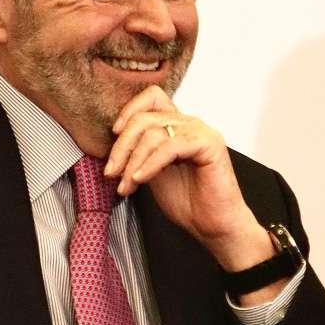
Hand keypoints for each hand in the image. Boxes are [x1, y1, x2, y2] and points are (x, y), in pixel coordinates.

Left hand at [105, 86, 279, 291]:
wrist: (213, 226)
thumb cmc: (187, 202)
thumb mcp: (151, 172)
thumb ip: (138, 154)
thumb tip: (113, 146)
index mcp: (177, 126)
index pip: (151, 98)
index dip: (128, 111)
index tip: (113, 136)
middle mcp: (189, 124)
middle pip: (144, 117)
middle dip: (122, 146)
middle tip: (111, 173)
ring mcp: (200, 132)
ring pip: (153, 132)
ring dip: (132, 161)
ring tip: (126, 186)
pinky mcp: (209, 144)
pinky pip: (170, 146)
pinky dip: (150, 163)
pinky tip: (140, 180)